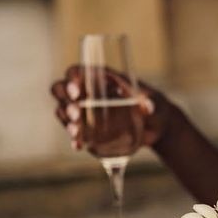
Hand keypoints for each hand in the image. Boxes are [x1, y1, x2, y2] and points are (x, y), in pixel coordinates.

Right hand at [50, 65, 173, 151]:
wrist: (156, 128)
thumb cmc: (155, 107)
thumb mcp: (156, 104)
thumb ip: (152, 104)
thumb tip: (149, 107)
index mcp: (101, 79)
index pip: (77, 72)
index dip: (71, 78)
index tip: (77, 91)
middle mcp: (88, 93)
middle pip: (61, 90)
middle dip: (64, 100)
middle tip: (76, 113)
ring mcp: (86, 112)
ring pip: (64, 110)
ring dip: (66, 121)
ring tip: (76, 132)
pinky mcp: (89, 130)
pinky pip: (74, 132)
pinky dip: (74, 139)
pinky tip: (78, 146)